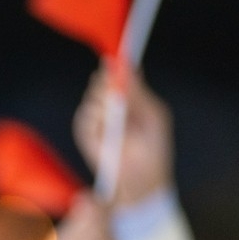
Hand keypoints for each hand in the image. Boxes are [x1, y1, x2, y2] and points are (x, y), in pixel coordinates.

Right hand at [73, 67, 172, 207]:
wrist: (143, 182)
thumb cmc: (154, 150)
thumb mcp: (153, 116)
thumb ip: (138, 92)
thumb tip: (127, 66)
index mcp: (131, 99)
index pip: (119, 74)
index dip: (115, 64)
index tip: (114, 56)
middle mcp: (112, 107)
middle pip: (101, 81)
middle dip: (109, 84)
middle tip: (119, 92)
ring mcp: (98, 122)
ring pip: (92, 99)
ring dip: (104, 106)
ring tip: (117, 121)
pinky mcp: (87, 136)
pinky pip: (84, 119)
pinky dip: (95, 121)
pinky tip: (106, 130)